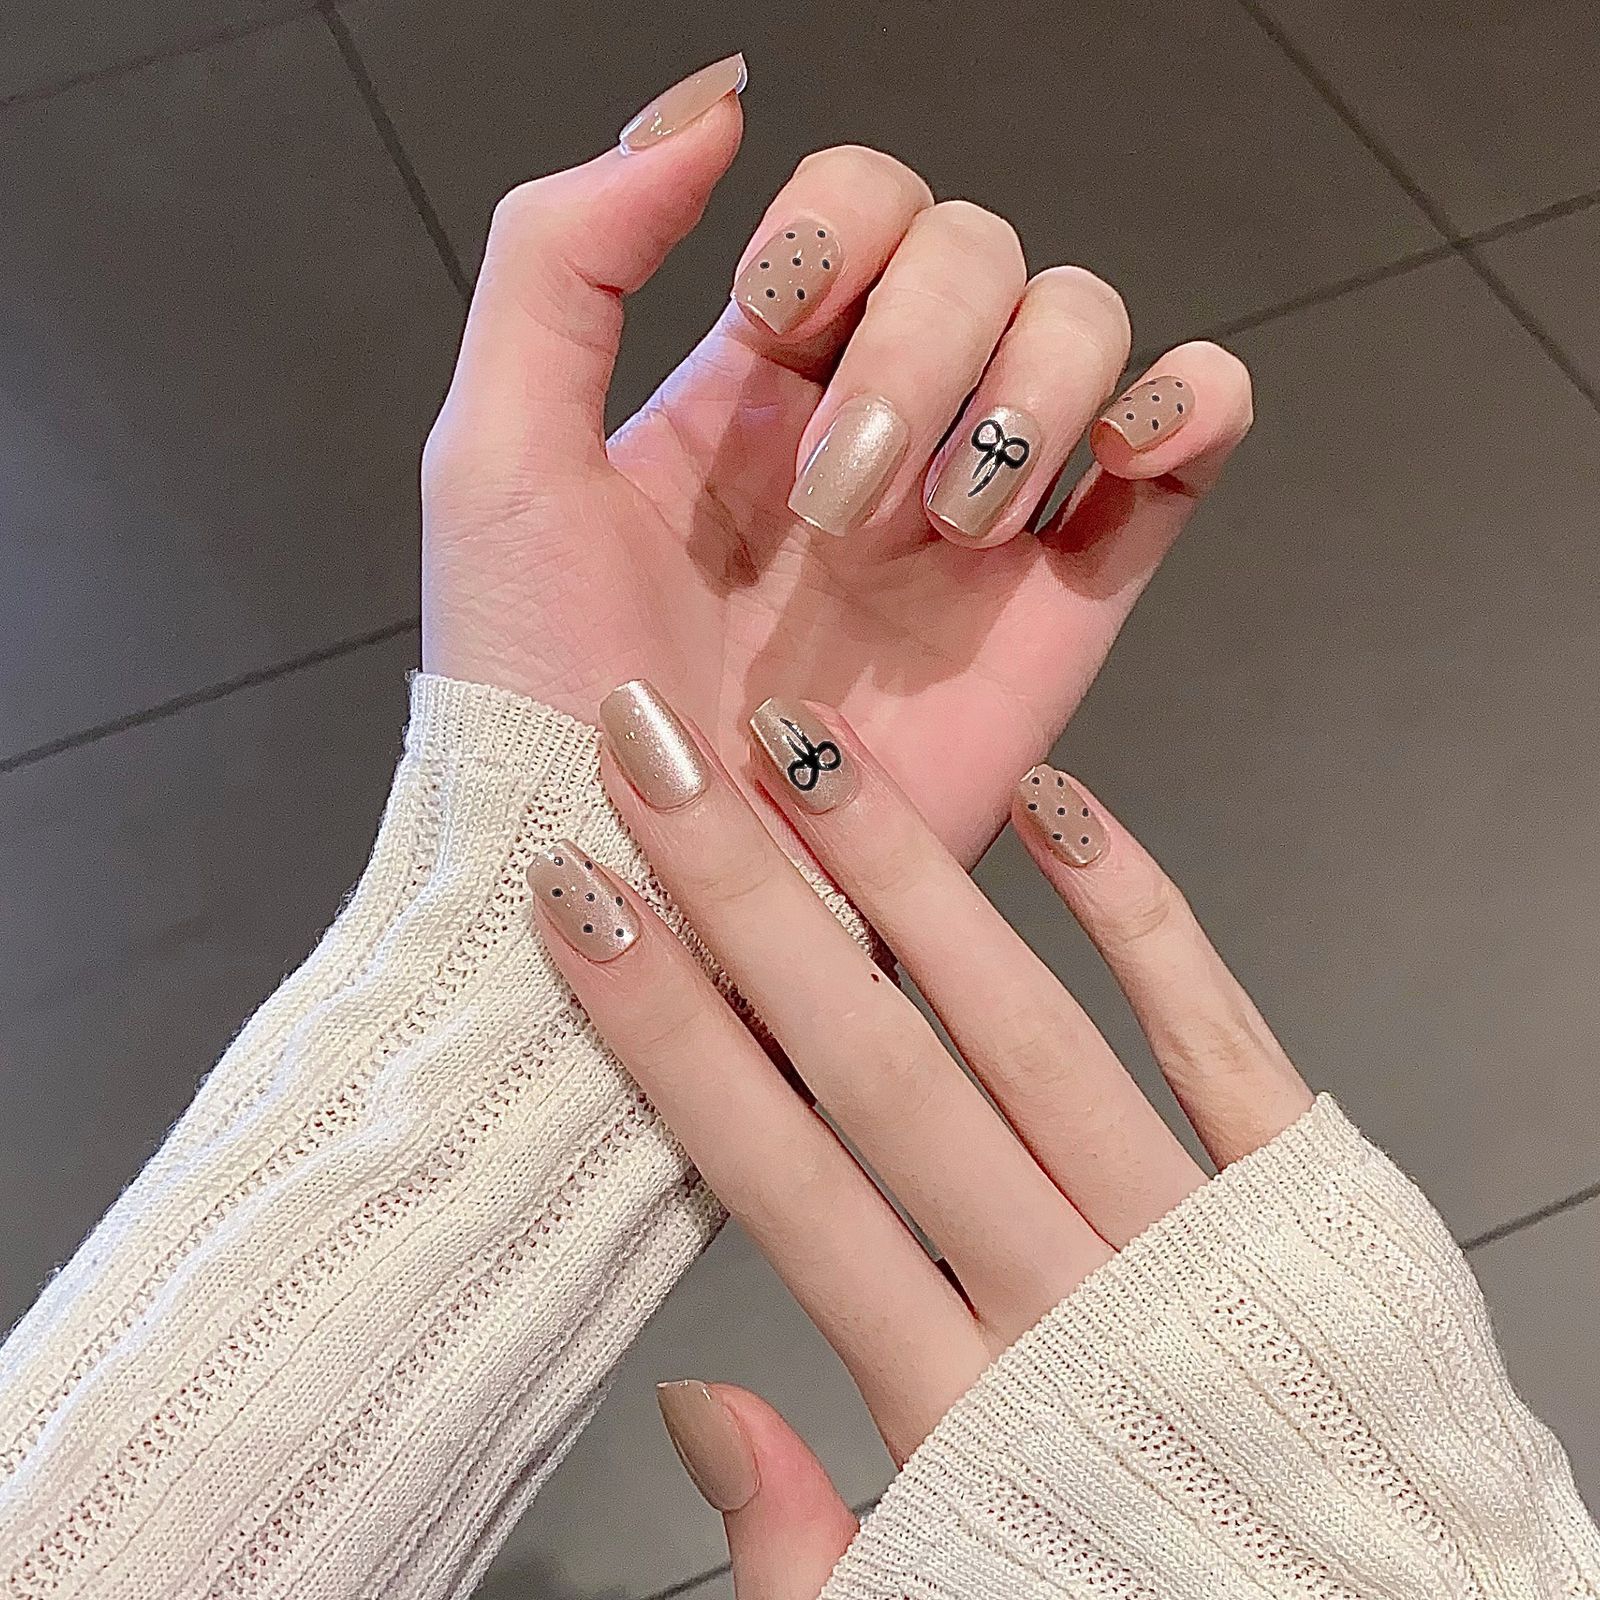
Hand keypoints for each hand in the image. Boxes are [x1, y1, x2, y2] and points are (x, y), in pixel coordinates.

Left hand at [421, 57, 1252, 862]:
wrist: (645, 890)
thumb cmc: (544, 700)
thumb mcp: (497, 461)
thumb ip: (562, 258)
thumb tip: (708, 105)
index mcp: (751, 391)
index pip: (860, 210)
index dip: (844, 227)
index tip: (777, 316)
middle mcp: (875, 434)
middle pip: (983, 254)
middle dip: (926, 347)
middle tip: (848, 500)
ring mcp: (977, 516)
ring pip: (1087, 326)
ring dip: (1033, 389)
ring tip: (951, 523)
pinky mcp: (1065, 603)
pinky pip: (1185, 445)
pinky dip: (1192, 401)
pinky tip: (1123, 445)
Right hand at [524, 679, 1312, 1595]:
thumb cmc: (1146, 1594)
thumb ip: (804, 1536)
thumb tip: (694, 1401)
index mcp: (965, 1407)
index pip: (777, 1180)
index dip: (667, 1035)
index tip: (586, 910)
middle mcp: (1069, 1299)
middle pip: (878, 1072)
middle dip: (749, 905)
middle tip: (658, 766)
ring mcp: (1191, 1236)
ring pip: (1020, 1029)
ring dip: (905, 879)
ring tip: (809, 753)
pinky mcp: (1305, 1198)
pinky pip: (1212, 1033)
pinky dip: (1134, 911)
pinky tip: (1055, 805)